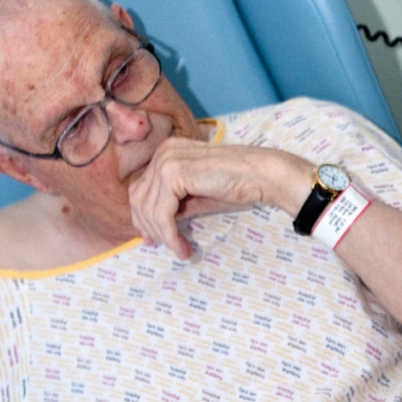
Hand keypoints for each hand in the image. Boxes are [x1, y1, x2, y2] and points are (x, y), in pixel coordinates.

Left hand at [128, 137, 309, 258]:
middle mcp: (163, 152)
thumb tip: (152, 226)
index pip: (140, 188)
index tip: (152, 239)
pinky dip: (170, 235)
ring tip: (182, 249)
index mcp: (167, 152)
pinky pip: (162, 214)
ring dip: (163, 236)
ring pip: (148, 209)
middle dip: (149, 228)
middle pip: (138, 199)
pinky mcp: (174, 174)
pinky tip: (183, 247)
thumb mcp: (197, 195)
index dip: (142, 217)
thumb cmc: (238, 184)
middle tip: (164, 248)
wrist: (263, 175)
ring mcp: (167, 161)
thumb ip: (173, 204)